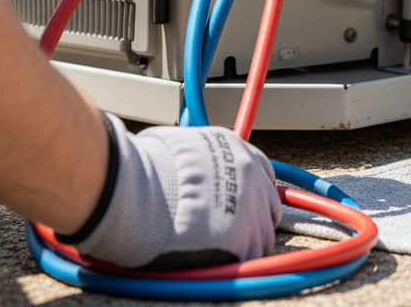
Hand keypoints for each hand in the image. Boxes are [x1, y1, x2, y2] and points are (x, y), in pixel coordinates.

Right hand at [60, 115, 281, 269]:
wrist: (141, 189)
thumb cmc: (148, 165)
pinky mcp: (243, 239)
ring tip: (226, 255)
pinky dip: (239, 265)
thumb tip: (177, 158)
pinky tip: (222, 267)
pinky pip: (250, 259)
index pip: (262, 173)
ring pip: (263, 235)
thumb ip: (192, 154)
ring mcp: (251, 208)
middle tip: (236, 233)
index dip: (252, 192)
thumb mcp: (177, 143)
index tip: (243, 204)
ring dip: (249, 245)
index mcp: (237, 150)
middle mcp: (252, 176)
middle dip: (255, 219)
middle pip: (268, 205)